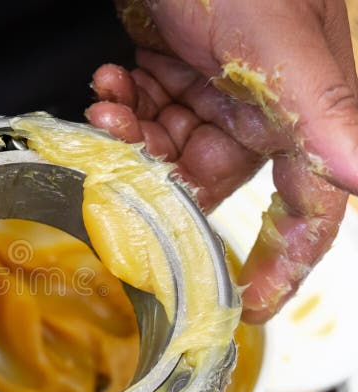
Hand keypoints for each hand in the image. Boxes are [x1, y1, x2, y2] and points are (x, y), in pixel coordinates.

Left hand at [86, 0, 356, 322]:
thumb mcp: (277, 45)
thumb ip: (320, 108)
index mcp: (298, 110)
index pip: (307, 206)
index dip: (284, 259)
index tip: (250, 306)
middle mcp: (261, 106)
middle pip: (212, 179)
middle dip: (163, 178)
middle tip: (127, 163)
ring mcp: (215, 86)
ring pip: (170, 145)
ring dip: (134, 134)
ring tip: (111, 104)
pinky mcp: (176, 65)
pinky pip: (149, 107)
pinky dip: (124, 102)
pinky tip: (110, 81)